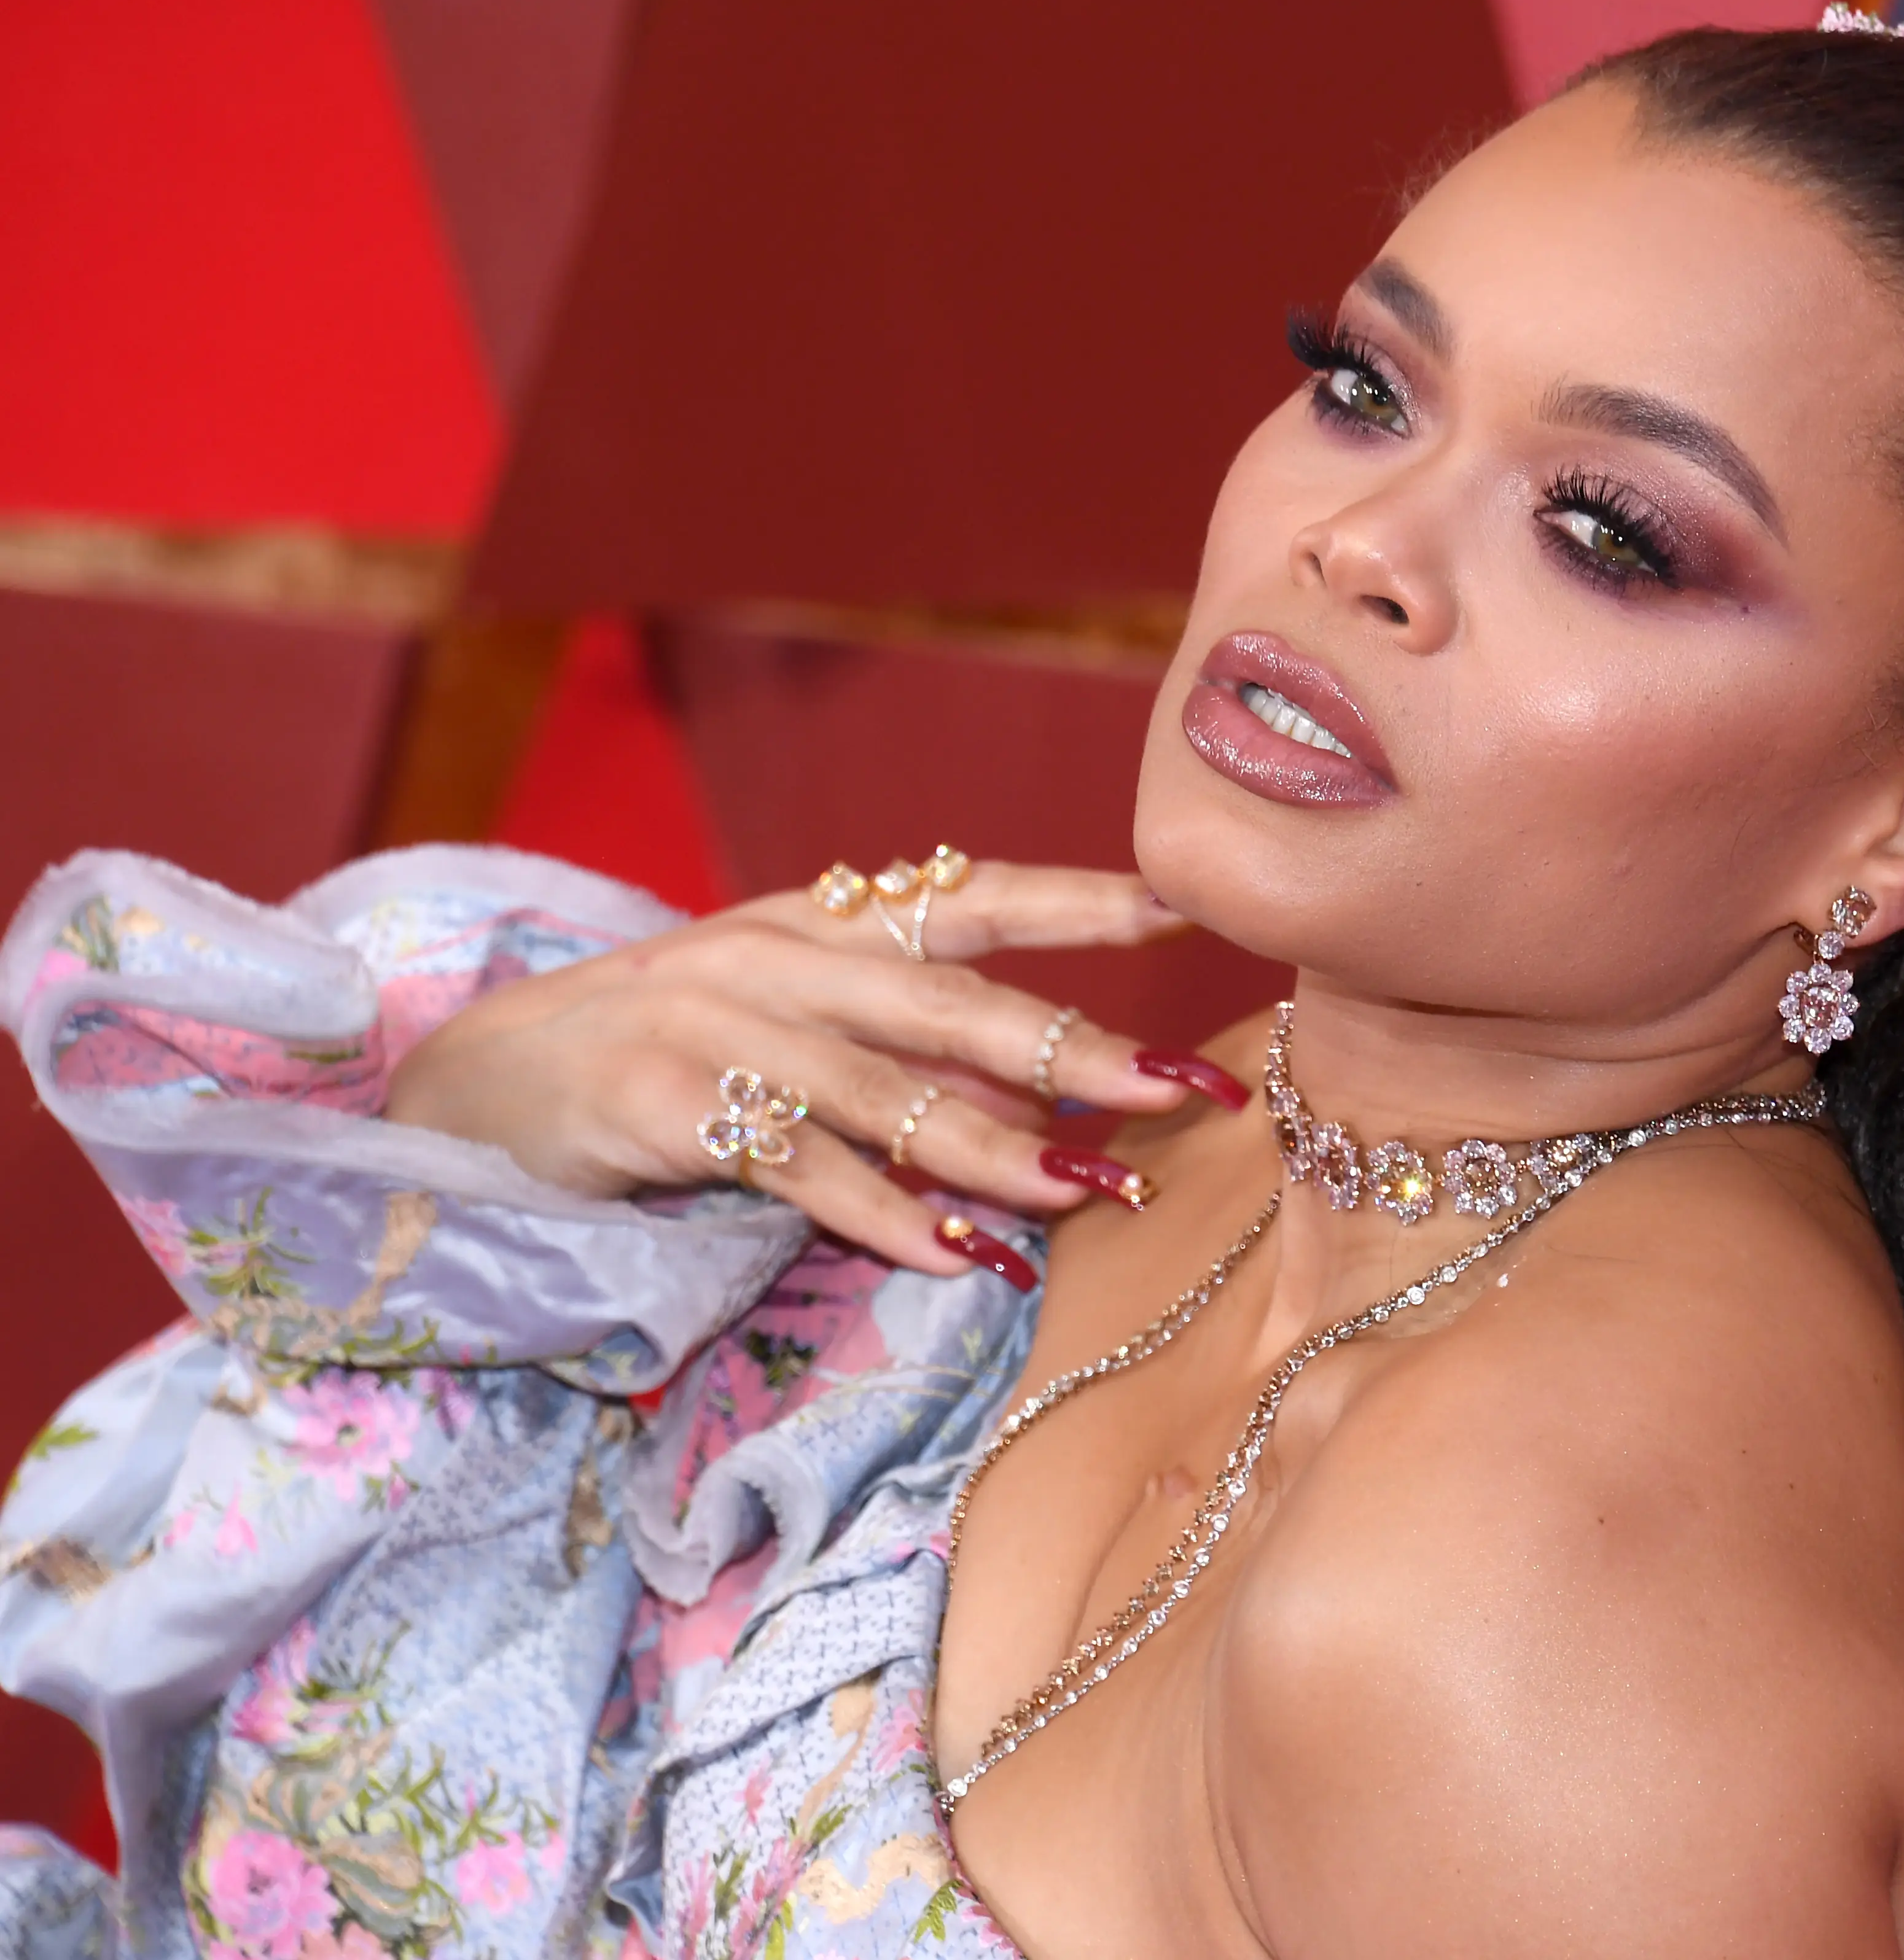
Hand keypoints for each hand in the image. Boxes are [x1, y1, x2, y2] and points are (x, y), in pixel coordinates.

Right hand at [382, 862, 1252, 1273]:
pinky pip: (797, 1165)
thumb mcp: (789, 1040)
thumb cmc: (654, 1066)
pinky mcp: (658, 1104)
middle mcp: (772, 958)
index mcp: (813, 924)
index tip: (1184, 904)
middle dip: (1078, 1046)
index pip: (969, 897)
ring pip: (887, 1093)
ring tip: (1094, 1193)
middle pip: (951, 1002)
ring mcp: (711, 1025)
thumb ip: (909, 1067)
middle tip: (1180, 1087)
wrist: (468, 1093)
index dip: (1079, 900)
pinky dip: (884, 1214)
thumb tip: (1047, 1114)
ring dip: (1000, 1152)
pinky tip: (957, 1257)